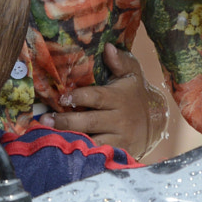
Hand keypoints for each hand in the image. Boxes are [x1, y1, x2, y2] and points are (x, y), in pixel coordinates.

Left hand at [51, 44, 167, 158]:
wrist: (155, 121)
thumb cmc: (134, 93)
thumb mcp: (131, 74)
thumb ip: (119, 61)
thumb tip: (108, 47)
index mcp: (119, 98)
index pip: (97, 97)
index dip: (79, 97)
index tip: (62, 97)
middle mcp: (119, 119)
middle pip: (90, 121)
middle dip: (67, 121)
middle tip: (46, 119)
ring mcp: (119, 138)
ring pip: (93, 141)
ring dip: (71, 139)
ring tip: (50, 136)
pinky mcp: (118, 152)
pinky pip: (98, 154)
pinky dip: (83, 153)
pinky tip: (66, 151)